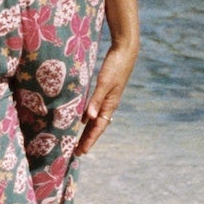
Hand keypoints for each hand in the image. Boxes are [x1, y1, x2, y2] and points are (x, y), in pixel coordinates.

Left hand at [78, 39, 136, 154]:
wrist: (125, 51)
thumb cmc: (115, 65)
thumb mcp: (104, 82)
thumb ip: (96, 99)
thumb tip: (88, 118)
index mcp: (109, 104)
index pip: (98, 127)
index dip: (89, 140)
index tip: (81, 151)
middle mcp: (109, 104)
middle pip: (97, 126)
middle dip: (87, 139)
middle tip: (77, 152)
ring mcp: (108, 98)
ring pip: (96, 119)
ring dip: (87, 130)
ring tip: (78, 139)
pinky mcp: (105, 91)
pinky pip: (95, 109)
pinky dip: (88, 117)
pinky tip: (82, 119)